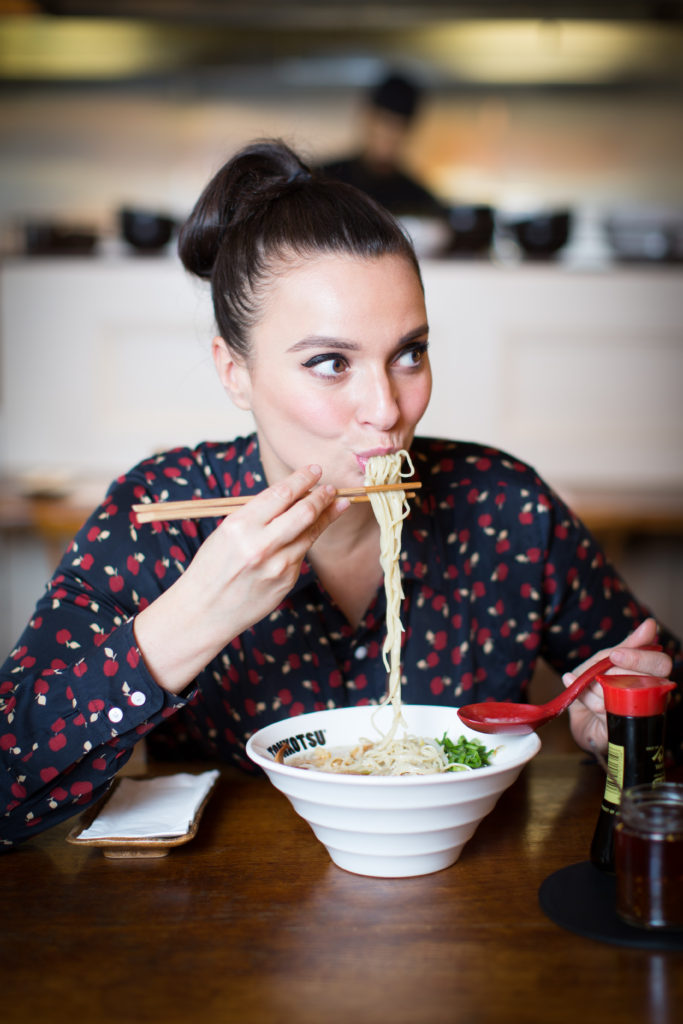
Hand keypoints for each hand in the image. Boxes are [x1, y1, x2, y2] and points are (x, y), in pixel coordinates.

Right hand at [134, 465, 348, 692]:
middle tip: (332, 488)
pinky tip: (308, 533)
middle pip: (304, 511)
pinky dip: (306, 541)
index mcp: (240, 525)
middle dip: (322, 496)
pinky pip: (301, 554)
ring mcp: (277, 565)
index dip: (303, 479)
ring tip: (336, 505)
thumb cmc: (212, 567)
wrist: (204, 611)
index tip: (315, 470)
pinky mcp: (286, 581)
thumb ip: (258, 515)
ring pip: (310, 532)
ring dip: (326, 516)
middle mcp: (261, 544)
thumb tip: (293, 496)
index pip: (281, 494)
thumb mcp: (226, 532)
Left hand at [563, 617, 672, 754]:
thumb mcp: (608, 659)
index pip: (660, 663)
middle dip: (616, 672)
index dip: (638, 657)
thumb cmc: (598, 683)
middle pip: (647, 680)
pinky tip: (578, 690)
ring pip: (623, 694)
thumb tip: (651, 624)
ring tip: (585, 682)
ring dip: (597, 685)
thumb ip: (629, 645)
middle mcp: (652, 694)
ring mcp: (639, 713)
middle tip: (599, 671)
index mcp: (651, 674)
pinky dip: (588, 699)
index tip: (616, 653)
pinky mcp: (622, 728)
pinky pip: (607, 710)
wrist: (580, 715)